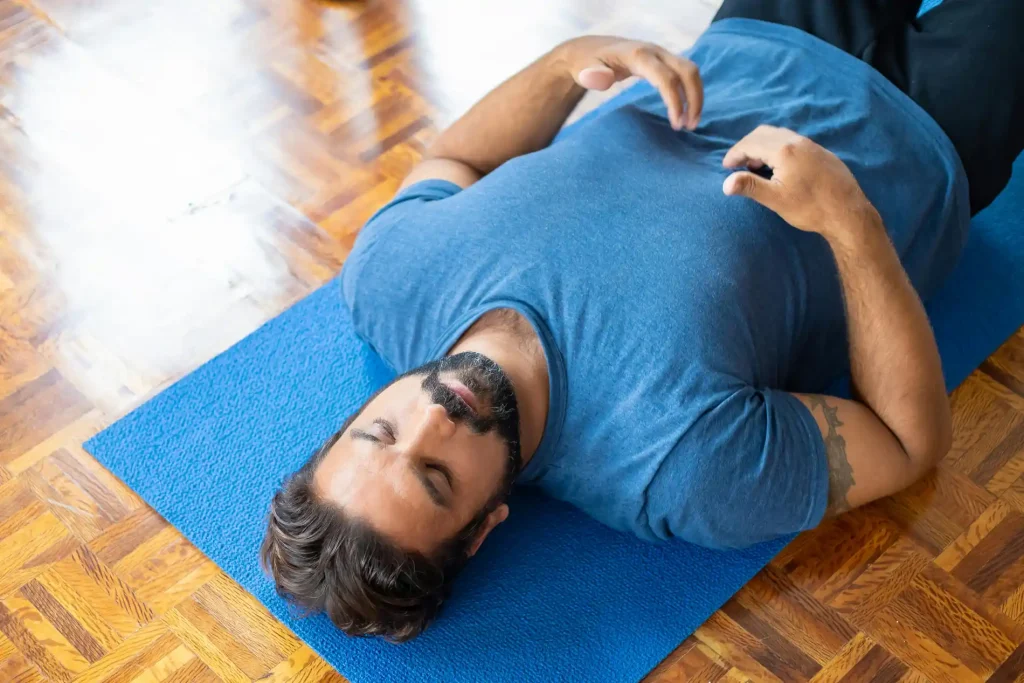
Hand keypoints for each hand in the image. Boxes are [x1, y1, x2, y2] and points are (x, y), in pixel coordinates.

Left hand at [559, 36, 702, 130]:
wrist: (589, 50)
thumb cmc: (586, 63)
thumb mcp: (583, 69)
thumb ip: (592, 75)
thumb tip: (603, 80)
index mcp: (639, 55)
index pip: (666, 77)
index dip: (675, 101)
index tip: (676, 124)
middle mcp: (655, 52)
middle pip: (688, 71)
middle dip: (694, 98)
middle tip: (690, 126)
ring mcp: (661, 55)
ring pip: (690, 71)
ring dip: (695, 96)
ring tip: (690, 124)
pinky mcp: (663, 61)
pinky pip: (684, 74)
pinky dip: (690, 92)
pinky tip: (684, 112)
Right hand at [722, 125, 877, 235]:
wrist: (847, 212)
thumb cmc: (809, 207)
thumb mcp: (776, 199)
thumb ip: (749, 186)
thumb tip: (725, 183)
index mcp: (784, 150)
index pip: (751, 143)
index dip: (735, 154)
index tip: (725, 167)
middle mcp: (797, 141)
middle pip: (764, 133)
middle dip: (747, 146)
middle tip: (739, 165)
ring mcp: (811, 145)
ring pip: (779, 135)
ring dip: (762, 146)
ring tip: (756, 166)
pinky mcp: (821, 152)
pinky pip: (792, 141)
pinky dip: (777, 148)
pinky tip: (779, 167)